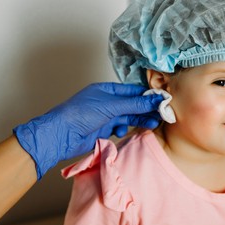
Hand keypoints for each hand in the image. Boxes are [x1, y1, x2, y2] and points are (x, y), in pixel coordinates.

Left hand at [13, 82, 162, 178]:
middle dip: (146, 110)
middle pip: (132, 104)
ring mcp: (105, 116)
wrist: (61, 135)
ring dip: (139, 120)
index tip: (163, 101)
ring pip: (128, 117)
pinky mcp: (103, 129)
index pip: (133, 91)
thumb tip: (156, 100)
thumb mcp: (111, 106)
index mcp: (107, 90)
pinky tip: (121, 131)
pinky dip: (123, 129)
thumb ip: (134, 104)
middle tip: (162, 115)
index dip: (148, 96)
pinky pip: (120, 127)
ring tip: (152, 124)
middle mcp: (107, 102)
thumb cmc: (81, 114)